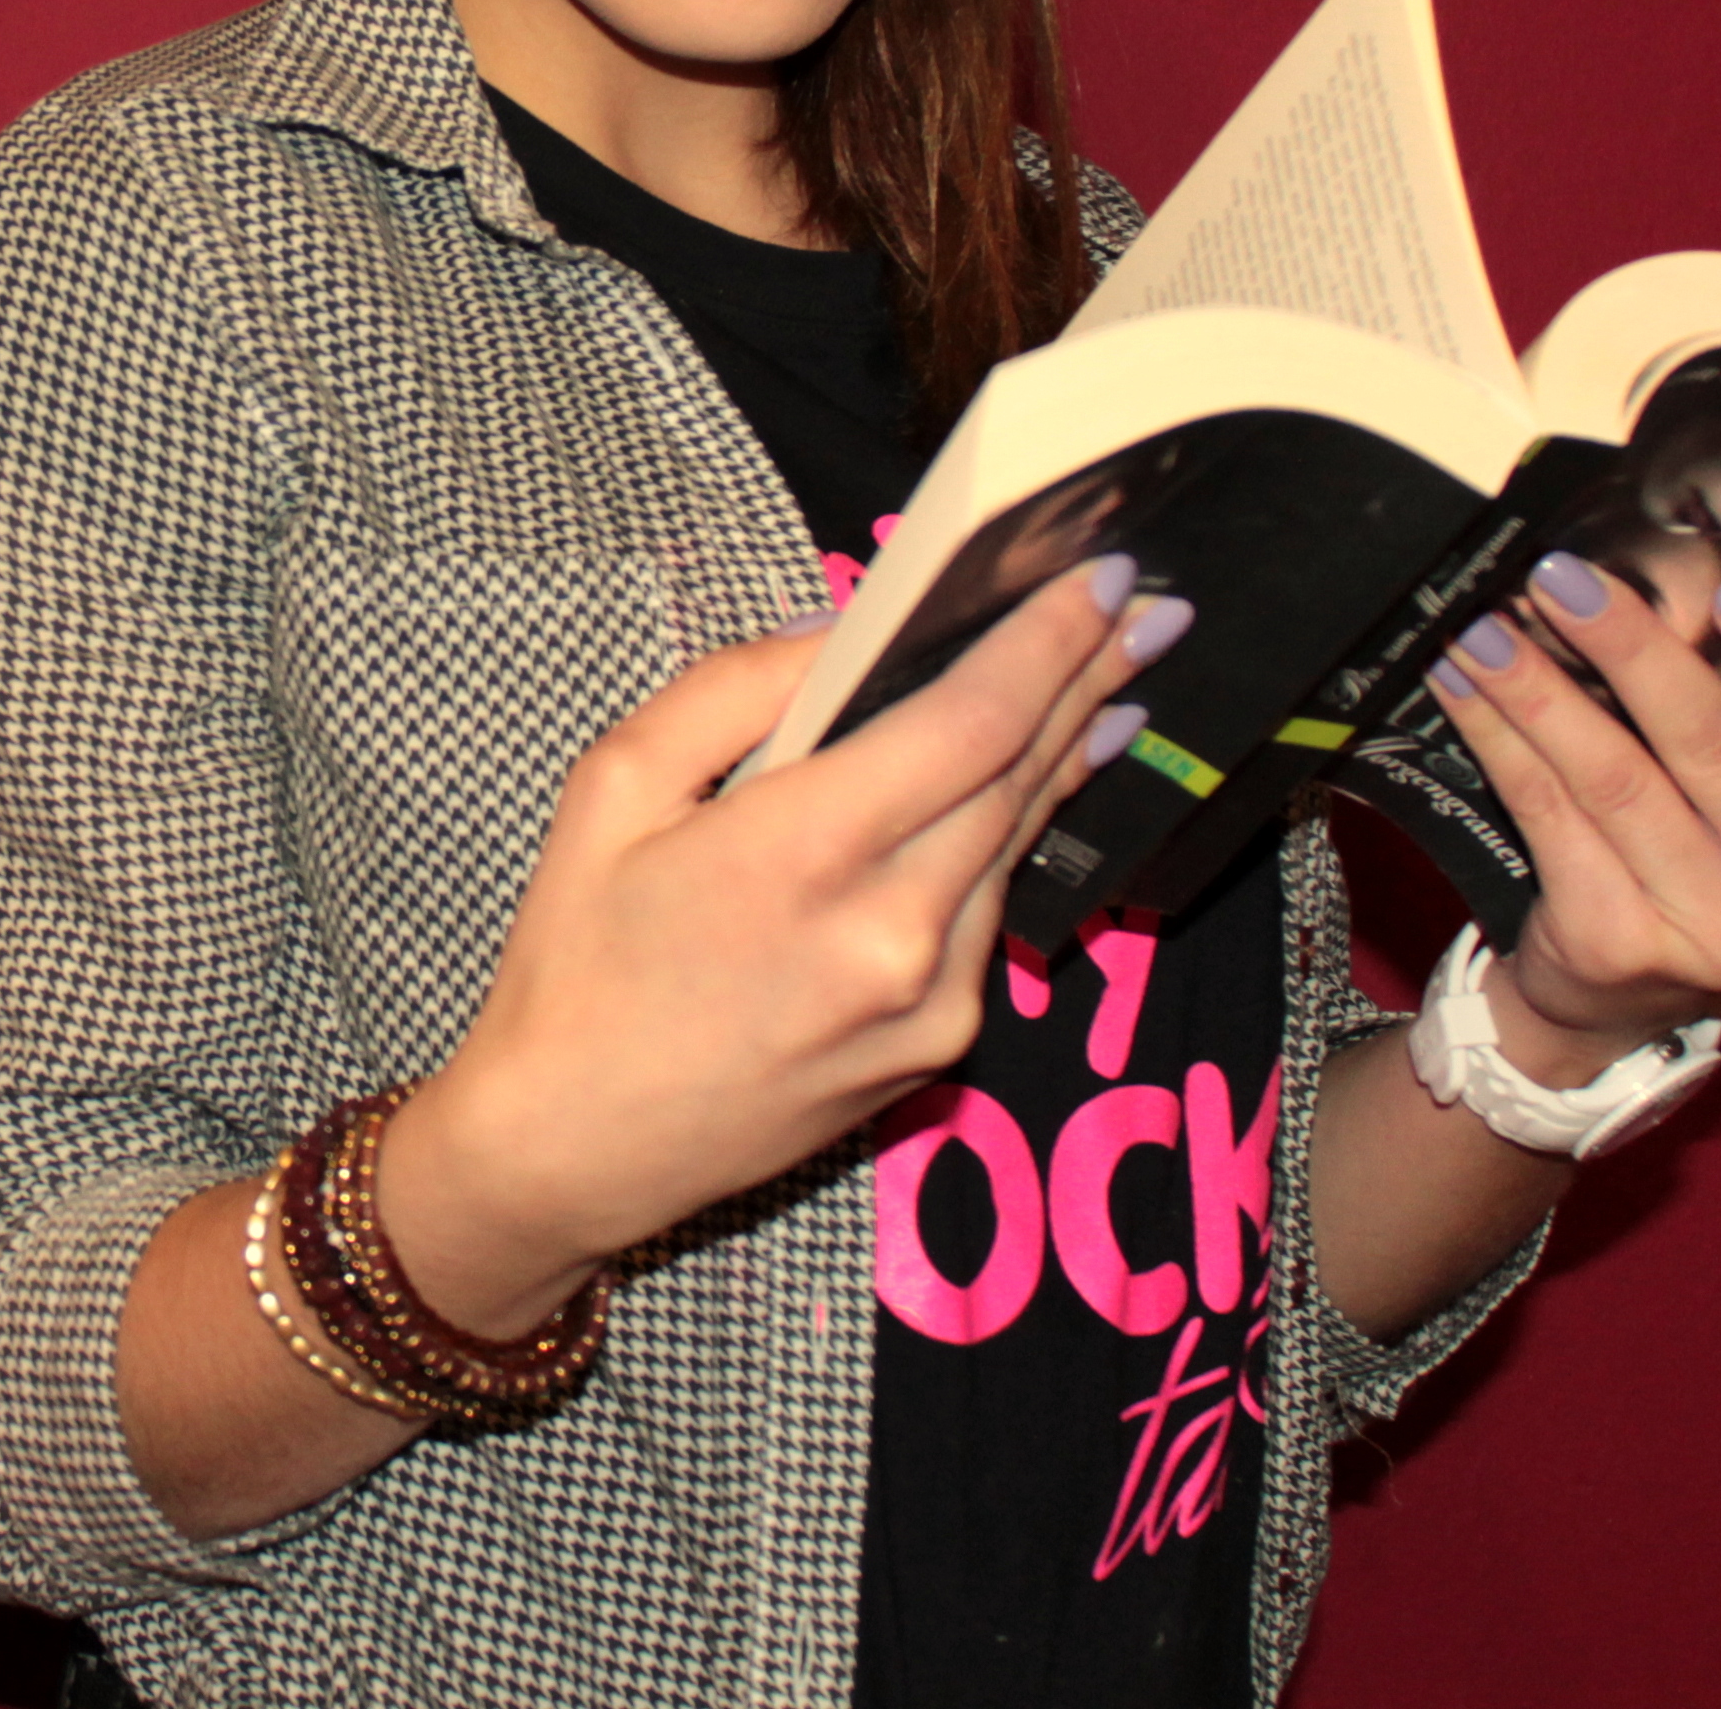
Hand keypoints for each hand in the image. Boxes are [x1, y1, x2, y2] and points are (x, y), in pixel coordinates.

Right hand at [383, 563, 1179, 1333]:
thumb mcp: (610, 790)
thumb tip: (841, 631)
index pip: (970, 721)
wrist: (575, 1146)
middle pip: (1021, 774)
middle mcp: (889, 934)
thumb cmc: (578, 960)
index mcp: (797, 853)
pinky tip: (1017, 792)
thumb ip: (730, 691)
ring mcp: (928, 1001)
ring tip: (1102, 683)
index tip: (1102, 575)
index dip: (1048, 639)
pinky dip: (1006, 838)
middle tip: (1145, 608)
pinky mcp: (939, 1048)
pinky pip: (987, 913)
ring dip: (1062, 755)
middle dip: (1086, 679)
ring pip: (1014, 842)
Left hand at [1432, 551, 1720, 1080]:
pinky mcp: (1625, 946)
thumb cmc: (1703, 848)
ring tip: (1484, 627)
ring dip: (1535, 689)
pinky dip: (1495, 740)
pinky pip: (1548, 815)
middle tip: (1561, 579)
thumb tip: (1637, 577)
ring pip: (1613, 777)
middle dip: (1627, 648)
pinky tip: (1460, 688)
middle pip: (1716, 743)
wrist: (1627, 989)